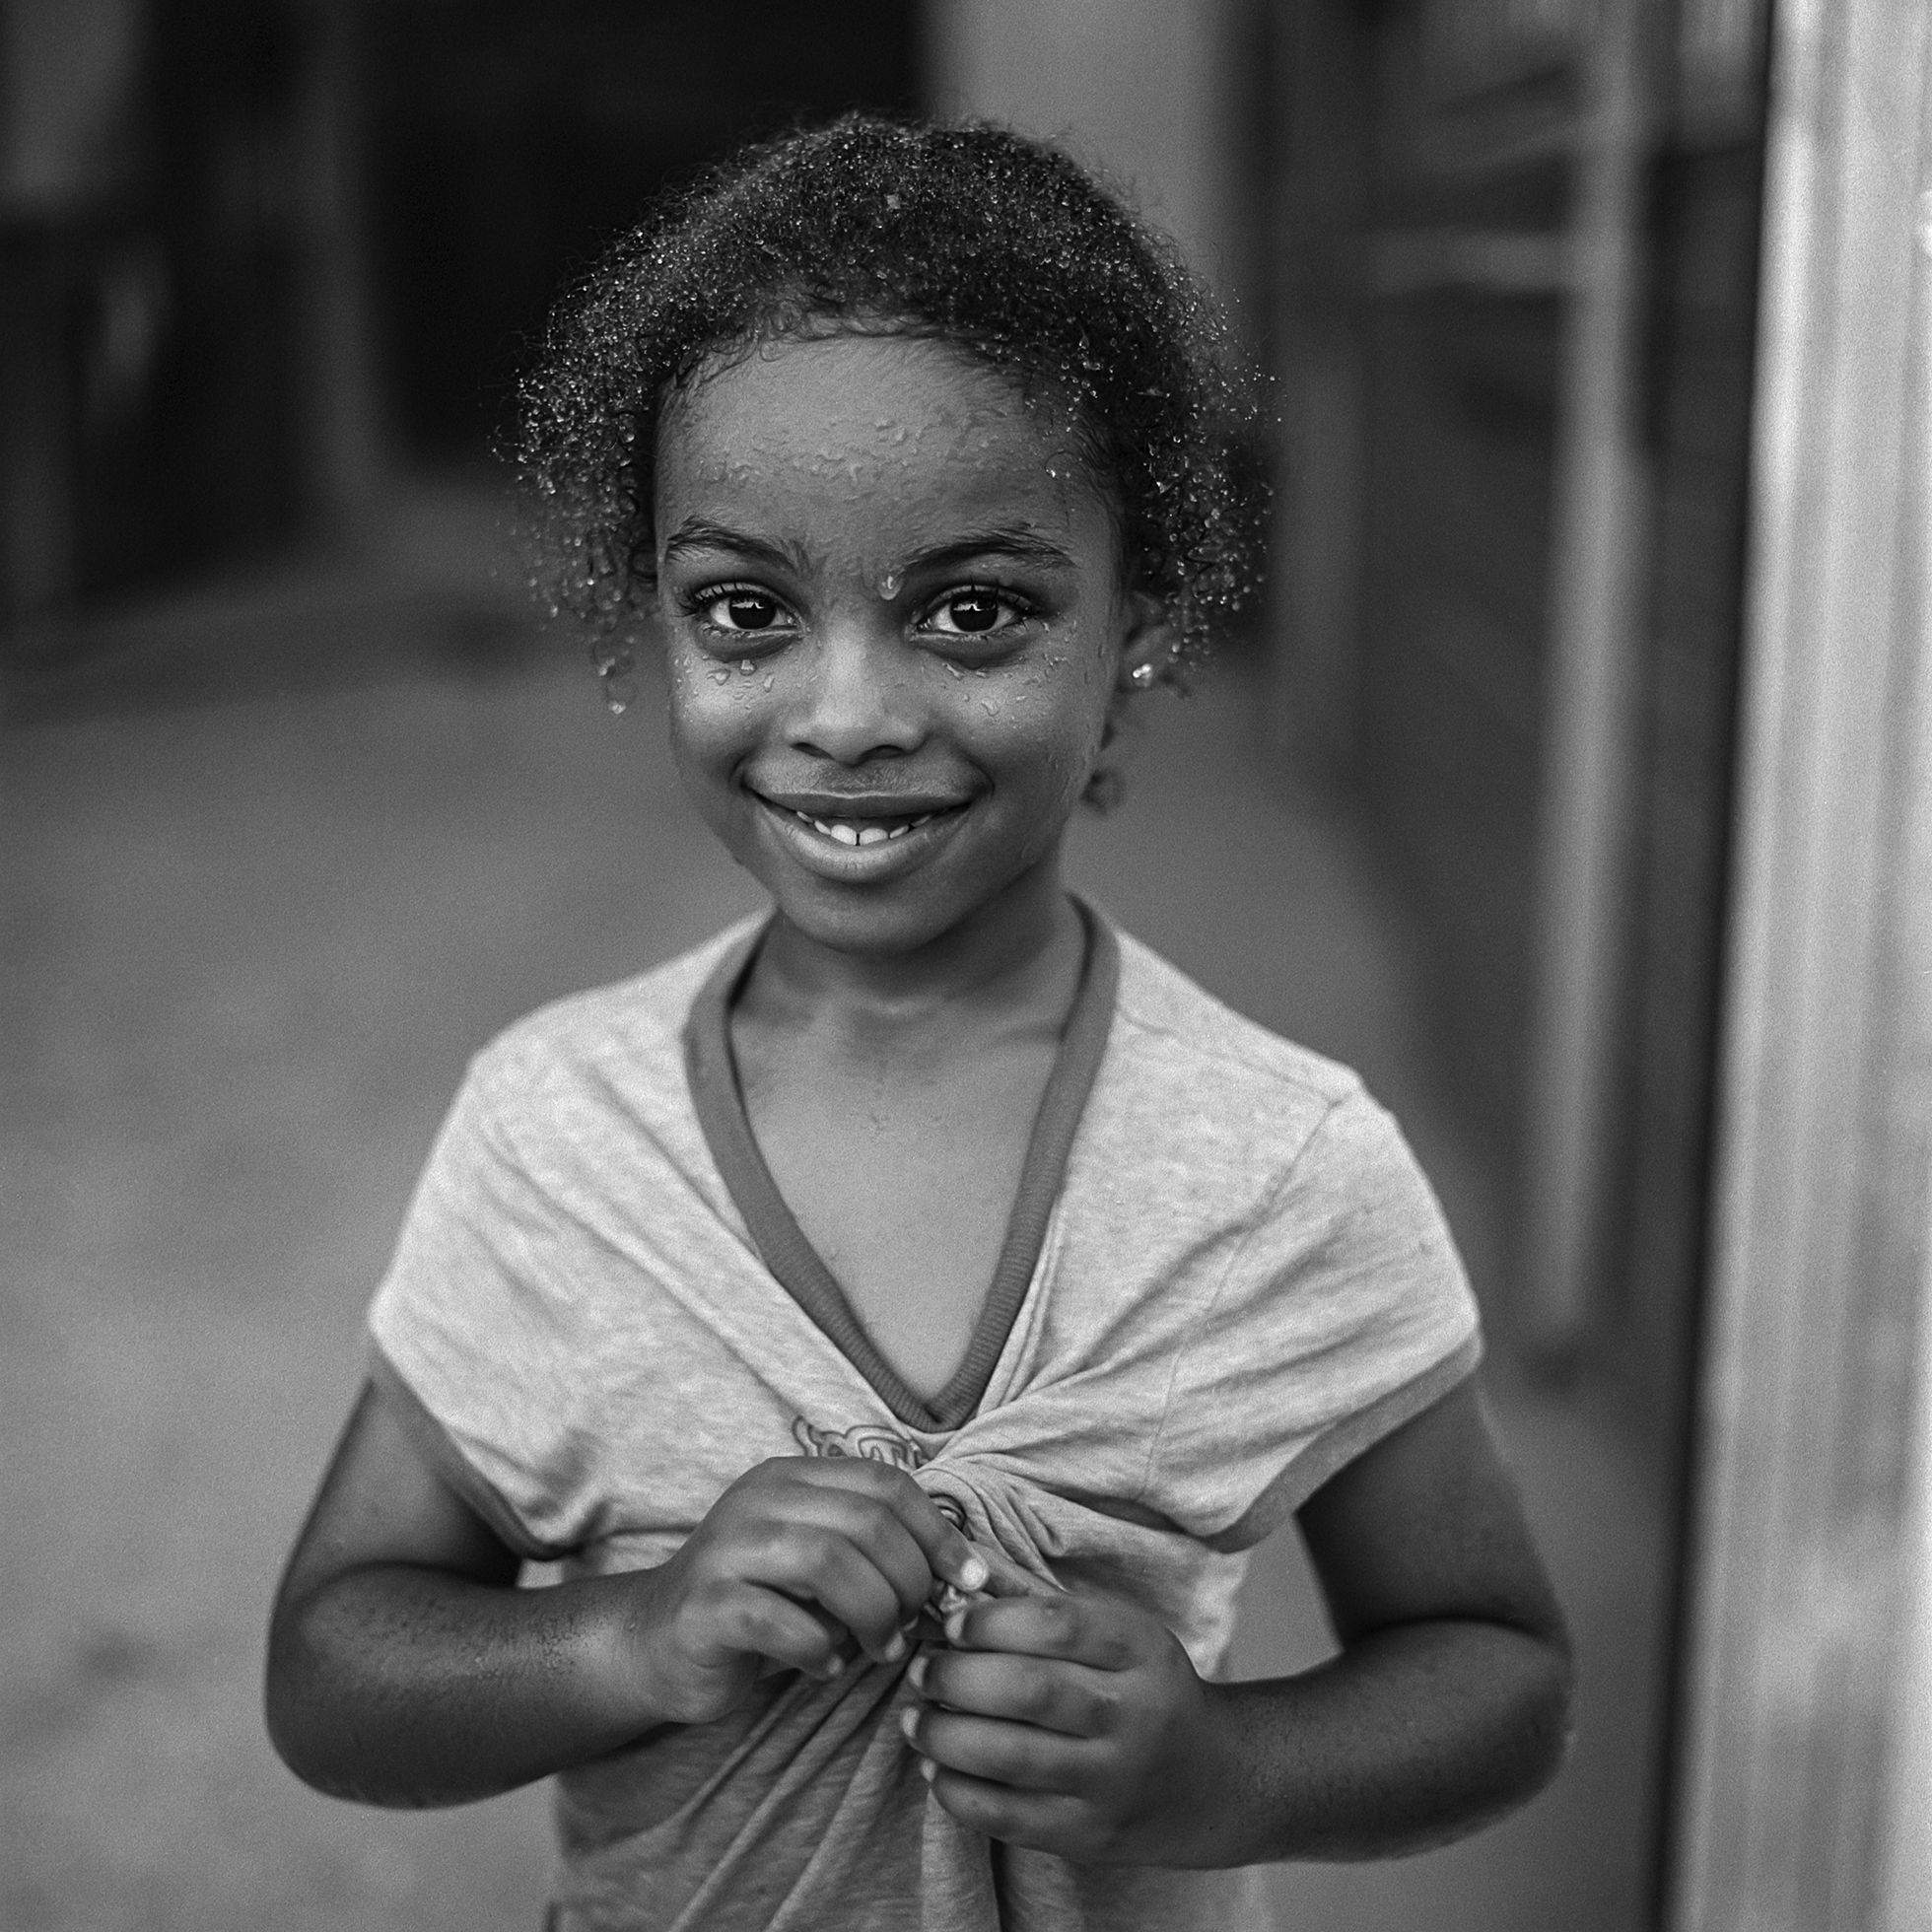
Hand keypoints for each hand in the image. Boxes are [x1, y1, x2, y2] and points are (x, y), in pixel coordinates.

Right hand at [617, 1457, 989, 1725]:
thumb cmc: (759, 1606)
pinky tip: (825, 1666)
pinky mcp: (704, 1605)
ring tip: (880, 1650)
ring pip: (827, 1561)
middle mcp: (758, 1499)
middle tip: (914, 1626)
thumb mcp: (821, 1566)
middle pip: (865, 1521)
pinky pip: (778, 1621)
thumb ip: (877, 1554)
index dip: (938, 1532)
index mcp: (792, 1478)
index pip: (886, 1482)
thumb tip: (966, 1573)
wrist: (654, 1643)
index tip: (970, 1581)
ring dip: (872, 1614)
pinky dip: (817, 1649)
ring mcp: (726, 1547)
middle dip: (909, 1581)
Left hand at [901, 1588, 1229, 1865]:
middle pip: (1030, 1691)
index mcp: (1141, 1651)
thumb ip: (1044, 1607)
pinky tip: (935, 1766)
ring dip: (945, 1734)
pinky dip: (958, 1791)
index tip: (951, 1623)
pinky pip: (1008, 1817)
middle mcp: (1133, 1716)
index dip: (992, 1621)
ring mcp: (1111, 1782)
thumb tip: (958, 1578)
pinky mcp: (1088, 1835)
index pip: (1058, 1625)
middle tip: (920, 1669)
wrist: (1206, 1779)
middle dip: (957, 1678)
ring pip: (1011, 1757)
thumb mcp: (1119, 1634)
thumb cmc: (1142, 1689)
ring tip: (914, 1719)